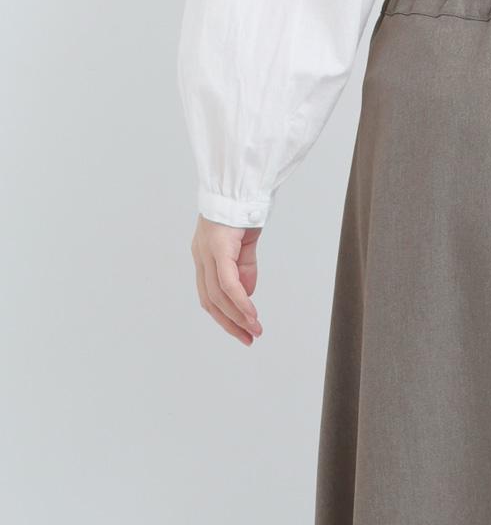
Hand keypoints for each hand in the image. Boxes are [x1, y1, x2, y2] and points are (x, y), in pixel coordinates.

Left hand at [190, 216, 262, 344]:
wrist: (242, 185)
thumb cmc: (243, 212)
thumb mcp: (244, 248)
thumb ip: (244, 272)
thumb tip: (246, 296)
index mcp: (204, 257)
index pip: (209, 295)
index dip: (225, 317)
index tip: (243, 331)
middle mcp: (200, 256)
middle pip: (210, 301)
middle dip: (230, 323)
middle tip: (249, 338)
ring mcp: (206, 252)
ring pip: (218, 295)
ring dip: (238, 316)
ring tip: (255, 329)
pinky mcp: (218, 247)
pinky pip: (227, 282)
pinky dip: (239, 301)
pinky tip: (251, 314)